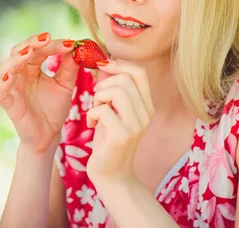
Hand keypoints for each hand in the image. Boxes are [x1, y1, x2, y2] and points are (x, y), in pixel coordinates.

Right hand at [0, 33, 79, 154]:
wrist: (49, 135)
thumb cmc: (54, 109)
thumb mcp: (65, 85)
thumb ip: (70, 66)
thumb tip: (79, 45)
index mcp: (32, 68)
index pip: (38, 49)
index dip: (52, 45)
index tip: (70, 43)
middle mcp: (19, 74)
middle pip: (18, 51)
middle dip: (31, 43)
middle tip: (45, 38)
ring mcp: (11, 88)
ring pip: (6, 67)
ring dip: (16, 58)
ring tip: (29, 51)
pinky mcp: (8, 104)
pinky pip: (1, 92)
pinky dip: (4, 83)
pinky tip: (11, 76)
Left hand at [86, 59, 154, 183]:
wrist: (112, 176)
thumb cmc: (109, 140)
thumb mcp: (113, 110)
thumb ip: (112, 89)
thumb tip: (104, 63)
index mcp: (146, 105)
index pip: (139, 72)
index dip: (118, 64)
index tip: (101, 66)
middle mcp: (146, 114)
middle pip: (125, 79)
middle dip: (103, 84)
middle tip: (97, 101)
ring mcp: (136, 125)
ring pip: (115, 91)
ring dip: (98, 98)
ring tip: (95, 112)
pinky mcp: (122, 136)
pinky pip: (103, 110)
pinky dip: (92, 114)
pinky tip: (92, 126)